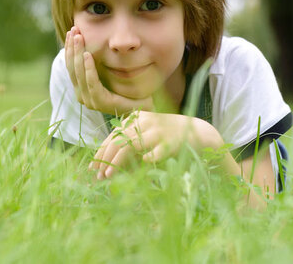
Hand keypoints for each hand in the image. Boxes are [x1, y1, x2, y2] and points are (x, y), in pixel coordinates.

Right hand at [65, 26, 152, 114]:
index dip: (70, 48)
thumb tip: (89, 43)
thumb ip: (97, 63)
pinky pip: (92, 82)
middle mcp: (82, 95)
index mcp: (82, 88)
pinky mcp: (100, 102)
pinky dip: (88, 68)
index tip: (72, 31)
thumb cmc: (126, 89)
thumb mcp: (108, 73)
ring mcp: (90, 100)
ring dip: (78, 53)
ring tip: (79, 38)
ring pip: (79, 74)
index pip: (71, 66)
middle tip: (74, 30)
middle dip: (72, 47)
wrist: (141, 106)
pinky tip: (88, 54)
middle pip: (72, 68)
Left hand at [89, 111, 223, 178]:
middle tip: (98, 175)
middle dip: (106, 159)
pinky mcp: (170, 143)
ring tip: (108, 176)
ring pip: (131, 145)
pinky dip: (145, 160)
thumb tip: (107, 164)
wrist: (199, 132)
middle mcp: (146, 122)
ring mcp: (158, 132)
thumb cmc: (169, 136)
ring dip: (117, 162)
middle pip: (118, 139)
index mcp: (138, 118)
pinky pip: (154, 153)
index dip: (102, 151)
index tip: (93, 167)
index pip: (114, 134)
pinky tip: (140, 167)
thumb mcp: (148, 134)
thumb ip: (130, 143)